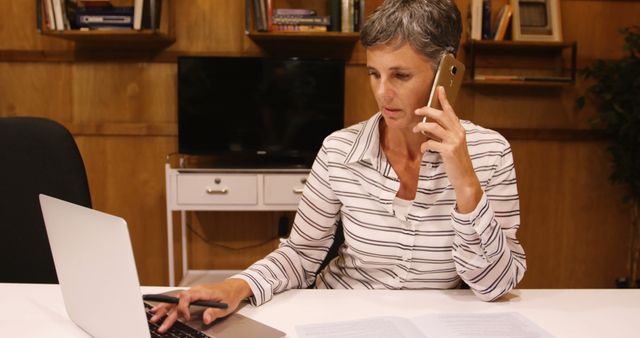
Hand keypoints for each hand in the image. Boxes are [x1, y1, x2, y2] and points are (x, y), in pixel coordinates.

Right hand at [149, 278, 251, 332]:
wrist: (232, 288)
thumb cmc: (229, 296)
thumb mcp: (226, 306)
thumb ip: (214, 312)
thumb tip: (206, 318)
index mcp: (203, 292)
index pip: (187, 297)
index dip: (184, 307)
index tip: (186, 318)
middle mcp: (195, 291)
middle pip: (178, 300)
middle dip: (167, 311)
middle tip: (159, 322)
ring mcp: (192, 293)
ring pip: (175, 300)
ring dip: (164, 309)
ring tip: (154, 317)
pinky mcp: (192, 296)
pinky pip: (178, 301)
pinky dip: (168, 306)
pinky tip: (160, 310)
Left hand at [413, 86, 481, 212]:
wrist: (465, 178)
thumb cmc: (456, 162)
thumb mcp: (452, 145)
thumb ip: (443, 135)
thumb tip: (428, 127)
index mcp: (460, 130)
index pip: (451, 111)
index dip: (444, 100)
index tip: (439, 89)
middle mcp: (458, 133)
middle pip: (440, 115)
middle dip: (427, 111)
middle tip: (417, 111)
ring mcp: (454, 142)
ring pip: (434, 127)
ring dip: (422, 127)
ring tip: (415, 130)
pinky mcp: (448, 151)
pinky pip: (431, 143)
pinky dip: (424, 145)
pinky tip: (423, 149)